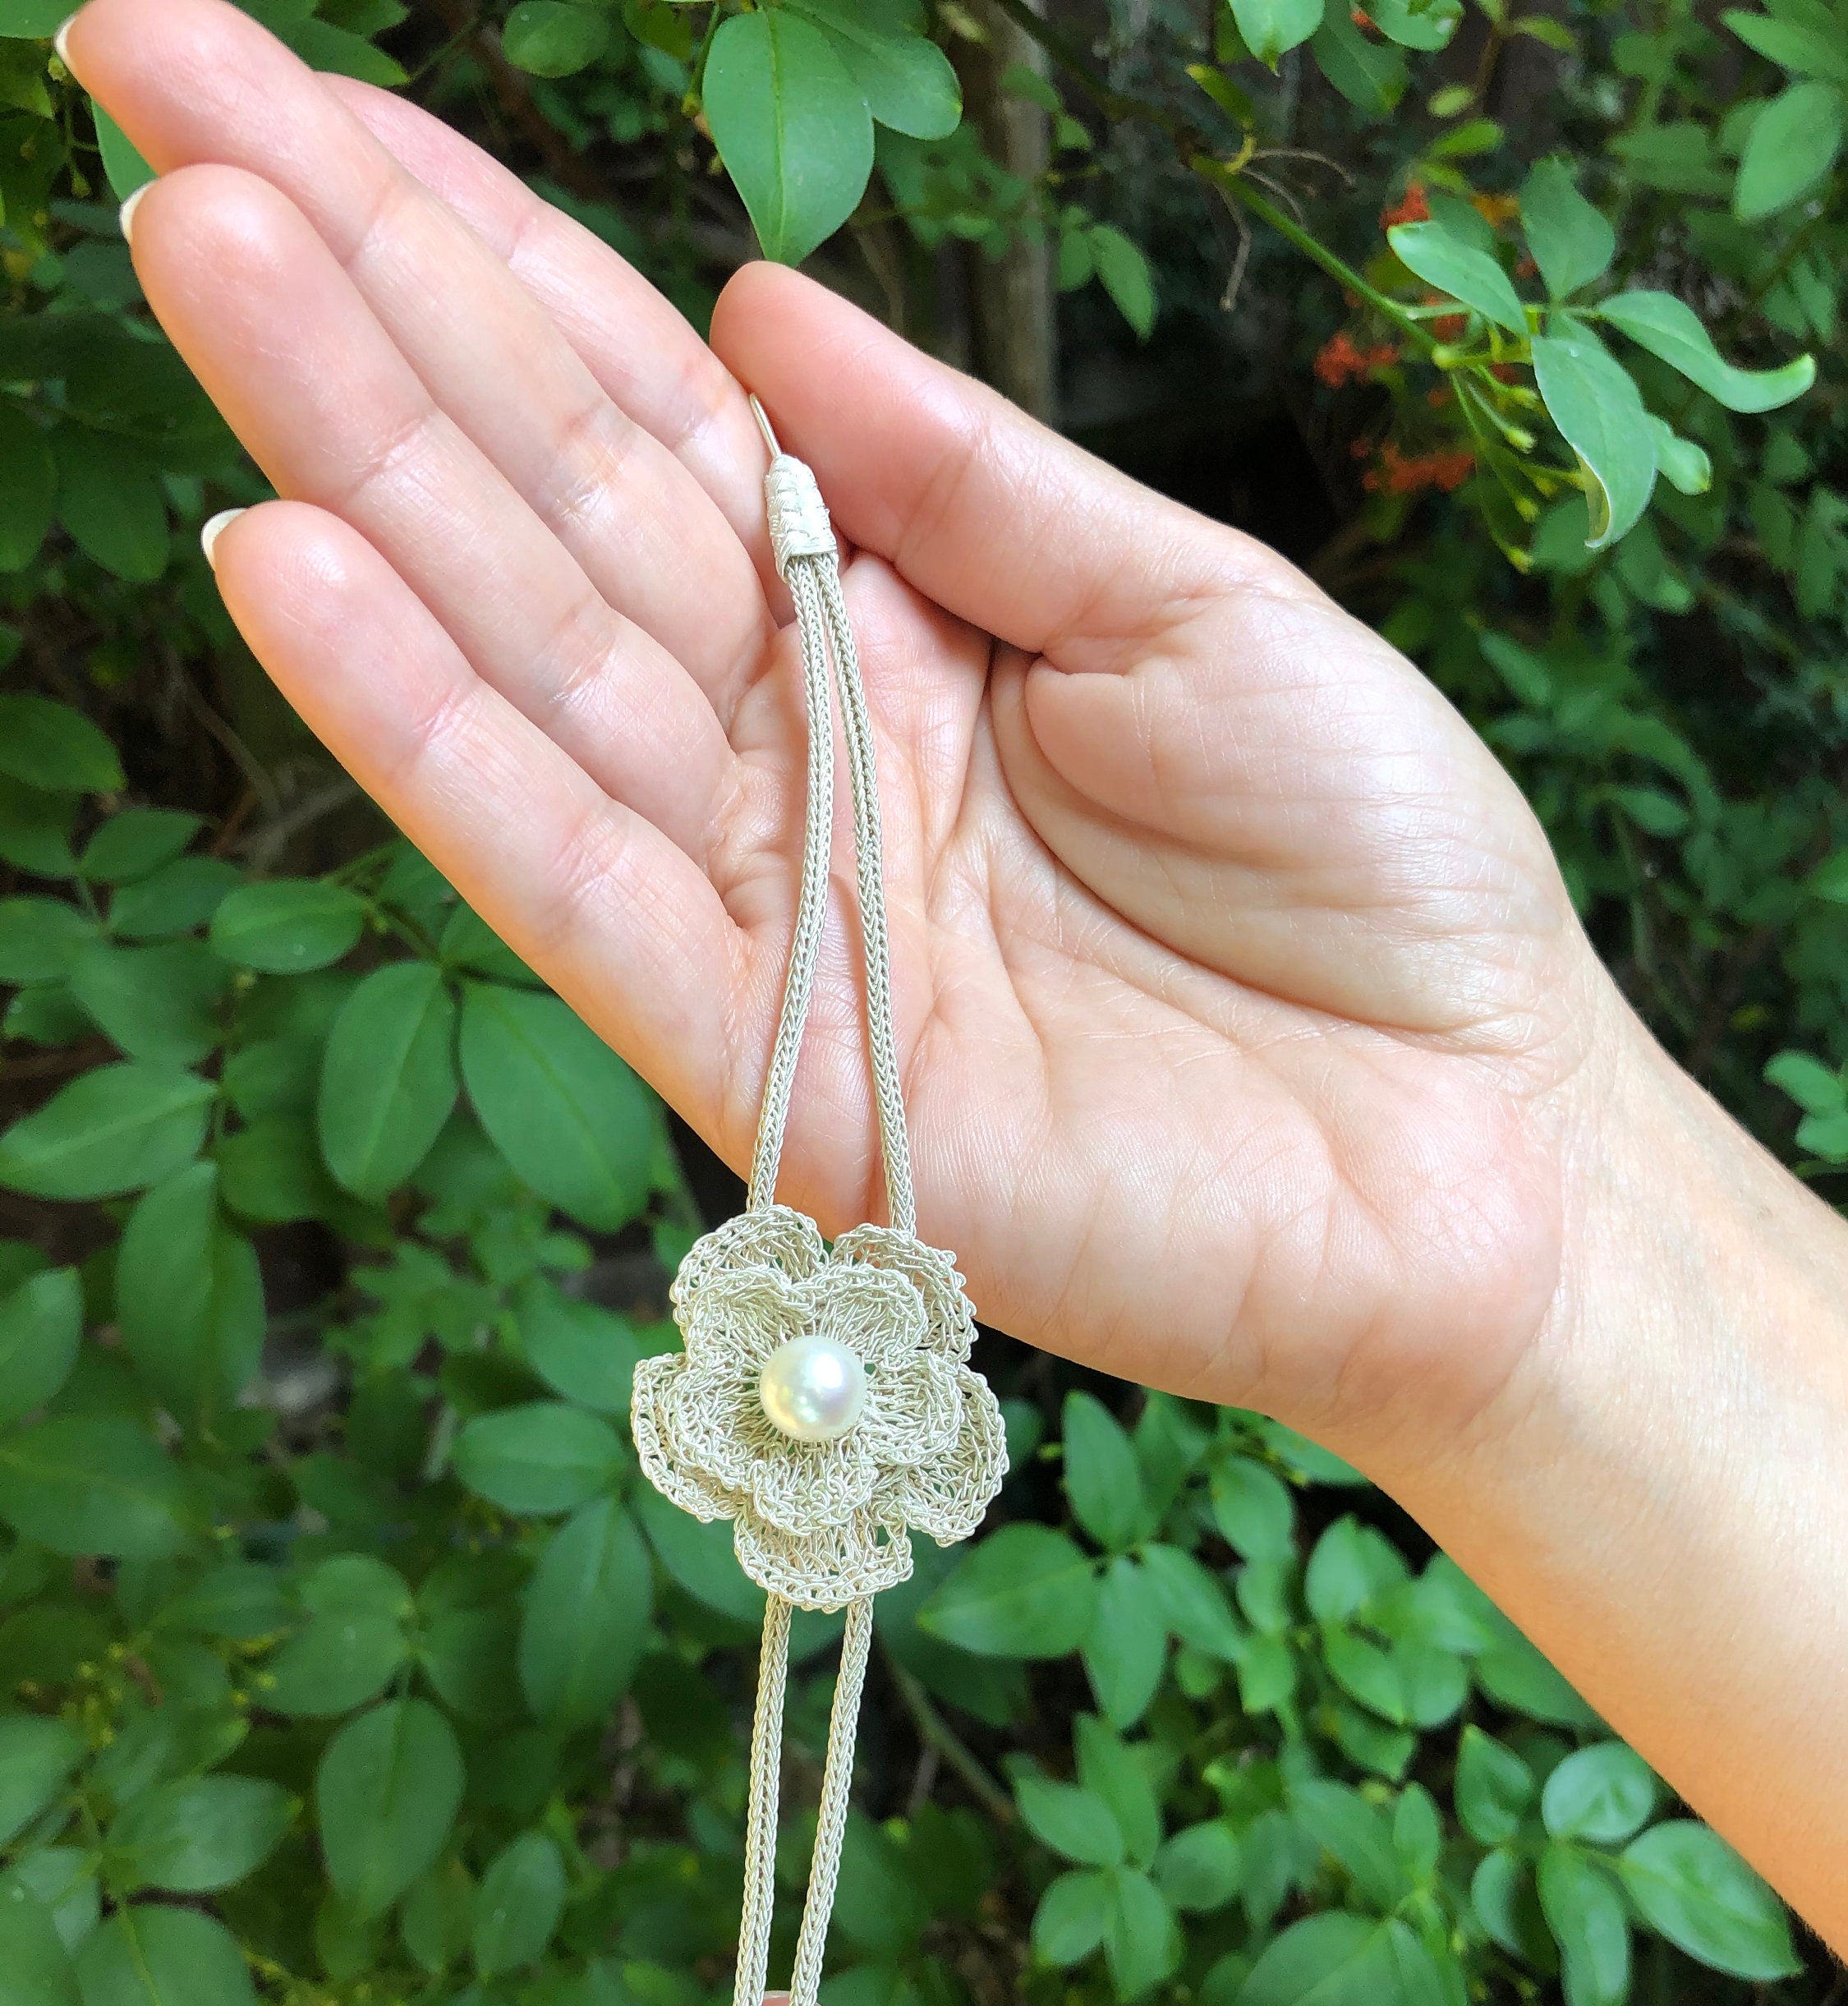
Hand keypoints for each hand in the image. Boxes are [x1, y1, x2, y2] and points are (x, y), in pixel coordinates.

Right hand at [67, 0, 1625, 1471]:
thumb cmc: (1372, 876)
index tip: (297, 86)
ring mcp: (774, 922)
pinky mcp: (784, 1083)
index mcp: (889, 625)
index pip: (641, 415)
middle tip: (163, 90)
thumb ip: (973, 480)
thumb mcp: (1198, 607)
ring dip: (356, 469)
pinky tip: (291, 574)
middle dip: (355, 303)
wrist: (1482, 1157)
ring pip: (528, 669)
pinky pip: (578, 893)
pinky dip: (434, 747)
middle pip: (543, 508)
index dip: (474, 251)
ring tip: (203, 255)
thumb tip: (758, 308)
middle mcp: (794, 761)